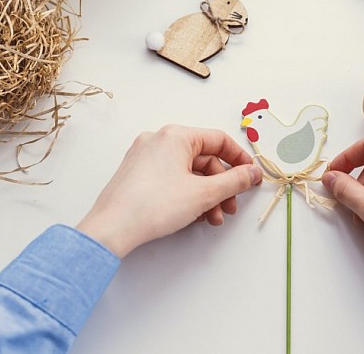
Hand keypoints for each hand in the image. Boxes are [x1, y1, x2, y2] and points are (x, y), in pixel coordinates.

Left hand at [76, 125, 261, 258]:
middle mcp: (158, 140)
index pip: (219, 140)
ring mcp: (145, 156)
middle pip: (204, 159)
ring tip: (212, 218)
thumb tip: (252, 173)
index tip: (250, 177)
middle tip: (230, 207)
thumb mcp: (204, 194)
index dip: (239, 160)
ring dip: (206, 195)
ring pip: (188, 172)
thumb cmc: (153, 206)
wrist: (112, 229)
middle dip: (221, 186)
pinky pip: (172, 178)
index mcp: (175, 136)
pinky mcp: (137, 174)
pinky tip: (194, 215)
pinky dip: (187, 194)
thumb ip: (234, 181)